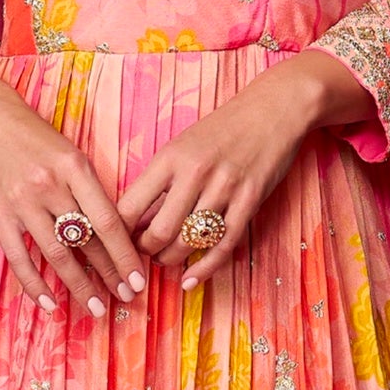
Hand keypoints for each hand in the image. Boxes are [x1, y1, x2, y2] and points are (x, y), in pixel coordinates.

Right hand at [0, 70, 149, 318]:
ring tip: (95, 307)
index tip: (139, 278)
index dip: (125, 255)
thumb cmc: (34, 137)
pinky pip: (18, 257)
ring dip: (79, 285)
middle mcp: (49, 185)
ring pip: (56, 254)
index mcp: (75, 167)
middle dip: (109, 274)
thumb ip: (89, 189)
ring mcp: (21, 201)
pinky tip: (50, 303)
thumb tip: (116, 234)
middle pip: (86, 241)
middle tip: (127, 297)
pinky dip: (34, 284)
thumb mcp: (69, 153)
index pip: (107, 220)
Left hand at [118, 52, 371, 289]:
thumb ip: (159, 179)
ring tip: (166, 260)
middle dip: (145, 252)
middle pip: (158, 231)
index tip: (117, 241)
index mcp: (170, 157)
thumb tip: (132, 218)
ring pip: (189, 241)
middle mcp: (195, 172)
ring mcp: (225, 187)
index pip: (130, 205)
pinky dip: (204, 268)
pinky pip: (223, 245)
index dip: (118, 233)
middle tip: (143, 254)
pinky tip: (191, 279)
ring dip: (172, 259)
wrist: (272, 110)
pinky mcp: (250, 201)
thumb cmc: (221, 130)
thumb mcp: (181, 145)